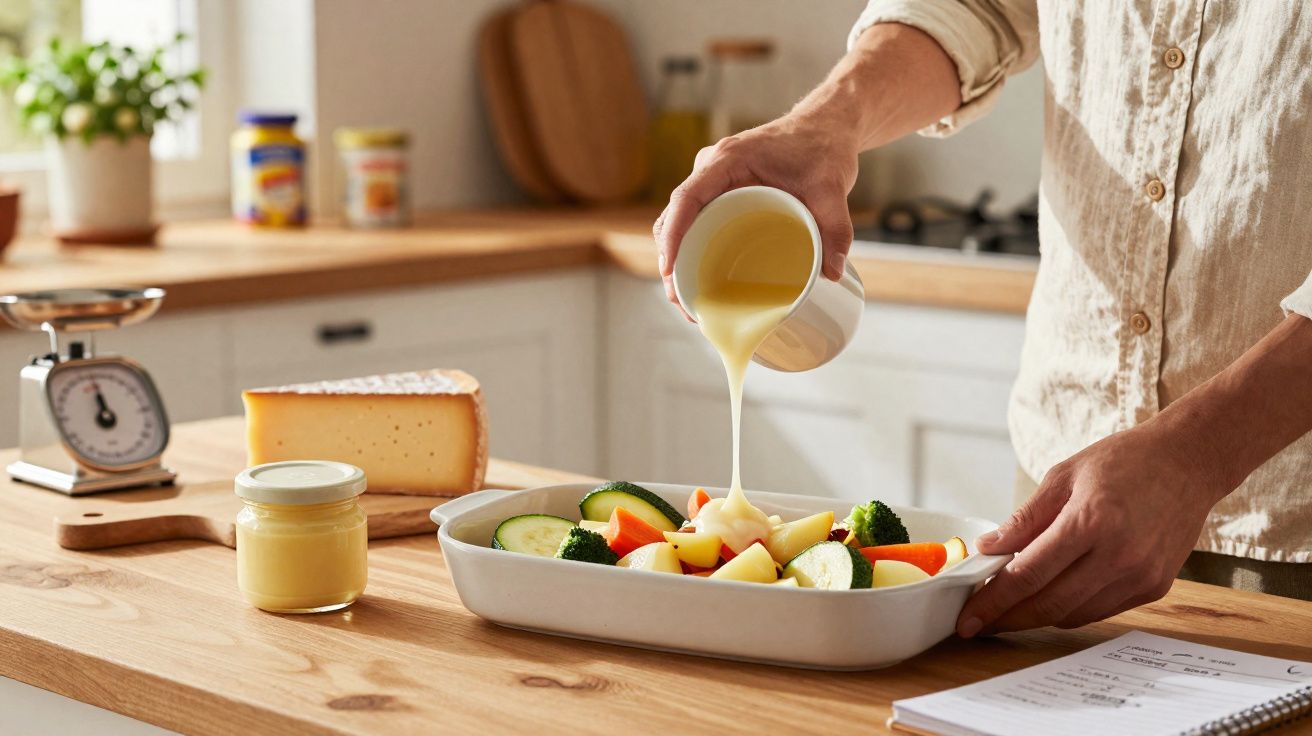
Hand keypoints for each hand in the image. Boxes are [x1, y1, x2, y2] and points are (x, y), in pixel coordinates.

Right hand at [651, 115, 860, 319]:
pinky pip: (696, 218)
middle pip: (676, 215)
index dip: (673, 234)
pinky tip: (697, 277)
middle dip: (671, 259)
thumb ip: (836, 228)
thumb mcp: (832, 187)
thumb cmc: (823, 147)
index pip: (687, 198)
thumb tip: (833, 272)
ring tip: (687, 300)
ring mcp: (713, 179)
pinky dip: (691, 246)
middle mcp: (712, 168)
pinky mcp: (721, 190)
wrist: (825, 126)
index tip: (669, 269)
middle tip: (681, 301)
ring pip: (682, 219)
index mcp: (728, 160)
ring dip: (677, 256)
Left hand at [956, 421, 1229, 636]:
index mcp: (1090, 521)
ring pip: (1073, 615)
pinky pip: (1099, 611)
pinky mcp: (1154, 587)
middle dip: (1006, 618)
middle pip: (1048, 603)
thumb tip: (989, 549)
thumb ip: (1025, 518)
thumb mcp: (1063, 476)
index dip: (992, 600)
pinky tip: (1049, 599)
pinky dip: (1069, 609)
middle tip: (976, 623)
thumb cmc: (1124, 461)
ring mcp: (1140, 575)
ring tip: (1007, 610)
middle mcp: (1118, 555)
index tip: (967, 617)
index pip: (1027, 574)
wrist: (1189, 462)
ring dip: (1036, 616)